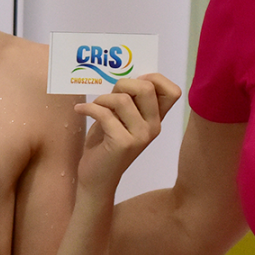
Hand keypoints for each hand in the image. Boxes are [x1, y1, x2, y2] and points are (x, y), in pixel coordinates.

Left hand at [75, 74, 181, 197]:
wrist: (97, 178)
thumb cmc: (107, 144)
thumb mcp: (120, 118)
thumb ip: (127, 100)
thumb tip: (121, 77)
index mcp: (156, 119)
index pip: (173, 92)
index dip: (154, 78)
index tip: (132, 83)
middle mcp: (153, 127)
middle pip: (147, 88)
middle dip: (123, 83)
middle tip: (109, 94)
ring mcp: (140, 136)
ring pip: (122, 99)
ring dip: (102, 99)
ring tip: (93, 106)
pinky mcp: (123, 143)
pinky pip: (104, 113)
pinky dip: (88, 108)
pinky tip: (80, 110)